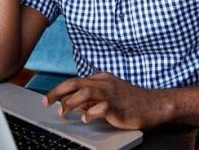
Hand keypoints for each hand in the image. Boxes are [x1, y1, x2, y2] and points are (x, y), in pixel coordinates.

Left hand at [43, 72, 173, 129]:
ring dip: (70, 103)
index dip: (59, 89)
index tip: (48, 98)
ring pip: (85, 92)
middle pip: (76, 83)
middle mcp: (103, 82)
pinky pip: (101, 107)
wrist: (151, 104)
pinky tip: (86, 119)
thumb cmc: (128, 101)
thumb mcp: (106, 95)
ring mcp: (110, 93)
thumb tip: (71, 104)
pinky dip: (91, 113)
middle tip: (46, 102)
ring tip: (62, 112)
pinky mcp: (117, 105)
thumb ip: (90, 98)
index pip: (75, 81)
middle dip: (58, 92)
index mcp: (100, 79)